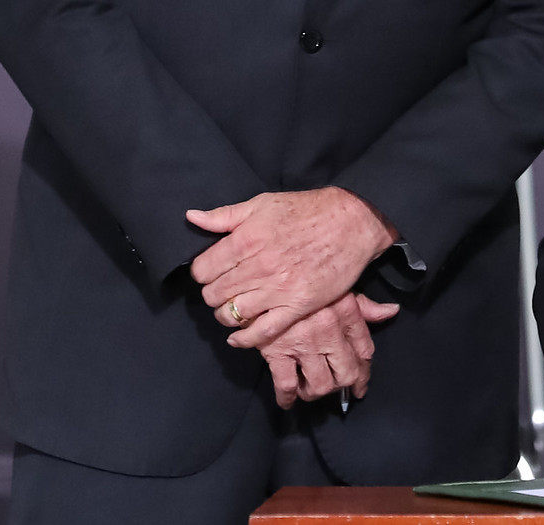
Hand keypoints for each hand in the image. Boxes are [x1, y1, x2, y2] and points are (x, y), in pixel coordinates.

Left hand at [188, 187, 396, 347]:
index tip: (211, 273)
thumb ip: (224, 215)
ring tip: (234, 308)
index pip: (202, 270)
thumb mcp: (262, 203)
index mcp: (245, 239)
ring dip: (227, 315)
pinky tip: (239, 336)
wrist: (352, 222)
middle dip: (213, 294)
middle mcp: (258, 266)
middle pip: (214, 294)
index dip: (202, 273)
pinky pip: (261, 332)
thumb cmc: (307, 210)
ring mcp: (278, 288)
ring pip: (232, 315)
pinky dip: (245, 339)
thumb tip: (191, 218)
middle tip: (223, 290)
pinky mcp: (297, 305)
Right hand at [258, 292, 396, 408]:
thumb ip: (366, 305)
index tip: (360, 383)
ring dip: (316, 392)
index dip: (364, 372)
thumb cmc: (303, 281)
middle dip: (342, 385)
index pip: (365, 351)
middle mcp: (329, 332)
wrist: (265, 278)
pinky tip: (288, 400)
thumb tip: (391, 311)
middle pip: (346, 373)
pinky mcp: (278, 352)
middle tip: (334, 386)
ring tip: (310, 388)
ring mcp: (304, 344)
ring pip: (321, 385)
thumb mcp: (338, 286)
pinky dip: (287, 398)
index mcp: (346, 313)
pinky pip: (287, 385)